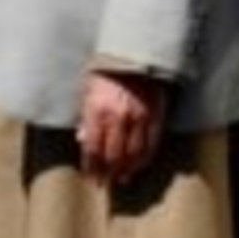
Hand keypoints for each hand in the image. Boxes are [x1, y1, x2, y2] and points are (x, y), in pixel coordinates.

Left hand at [75, 67, 169, 189]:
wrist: (135, 54)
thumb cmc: (107, 73)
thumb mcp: (88, 91)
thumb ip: (86, 117)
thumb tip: (83, 141)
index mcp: (98, 111)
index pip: (93, 149)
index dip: (91, 167)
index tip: (91, 178)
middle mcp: (119, 118)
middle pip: (113, 156)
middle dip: (107, 173)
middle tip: (104, 183)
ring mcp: (139, 118)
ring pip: (133, 154)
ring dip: (126, 170)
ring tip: (121, 178)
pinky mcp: (155, 116)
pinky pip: (151, 145)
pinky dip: (144, 159)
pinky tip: (138, 166)